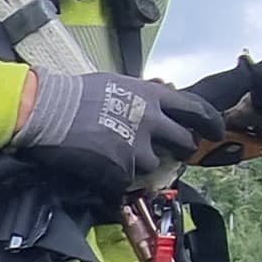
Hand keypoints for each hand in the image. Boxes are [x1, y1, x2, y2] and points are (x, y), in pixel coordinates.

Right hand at [10, 65, 220, 187]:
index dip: (210, 123)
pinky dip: (118, 175)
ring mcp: (137, 147)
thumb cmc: (75, 93)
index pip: (196, 110)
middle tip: (170, 151)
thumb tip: (160, 101)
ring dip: (141, 161)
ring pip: (155, 163)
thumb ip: (143, 95)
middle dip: (180, 149)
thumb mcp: (117, 83)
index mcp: (152, 96)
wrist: (46, 111)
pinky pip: (129, 178)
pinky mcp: (121, 169)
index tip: (214, 132)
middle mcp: (151, 121)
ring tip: (118, 152)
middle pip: (184, 142)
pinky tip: (101, 163)